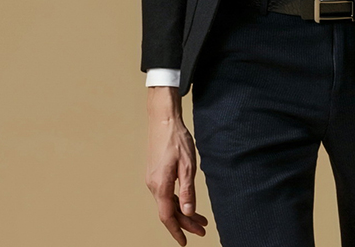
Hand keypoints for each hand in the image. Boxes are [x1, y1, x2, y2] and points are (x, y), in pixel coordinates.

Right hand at [146, 87, 208, 243]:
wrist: (163, 120)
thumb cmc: (176, 139)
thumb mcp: (186, 165)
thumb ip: (187, 190)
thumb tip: (187, 213)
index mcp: (160, 185)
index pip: (167, 216)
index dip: (177, 230)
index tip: (185, 242)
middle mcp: (153, 185)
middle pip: (169, 211)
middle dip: (185, 222)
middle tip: (202, 229)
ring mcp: (152, 179)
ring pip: (167, 203)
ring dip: (182, 212)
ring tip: (200, 219)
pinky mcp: (155, 174)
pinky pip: (165, 194)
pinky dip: (177, 201)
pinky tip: (186, 202)